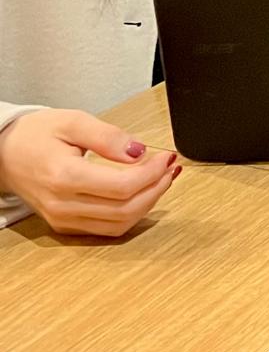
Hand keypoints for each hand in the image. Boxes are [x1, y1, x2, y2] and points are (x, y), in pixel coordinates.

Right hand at [0, 109, 179, 236]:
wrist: (3, 153)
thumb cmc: (34, 134)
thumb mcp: (73, 121)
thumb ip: (108, 136)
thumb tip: (139, 151)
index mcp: (65, 177)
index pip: (121, 187)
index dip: (152, 174)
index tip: (166, 158)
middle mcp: (63, 205)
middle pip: (124, 210)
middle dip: (156, 190)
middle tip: (169, 168)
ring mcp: (63, 219)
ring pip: (118, 225)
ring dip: (147, 204)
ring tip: (162, 180)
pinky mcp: (65, 225)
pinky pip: (106, 229)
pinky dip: (130, 214)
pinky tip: (142, 194)